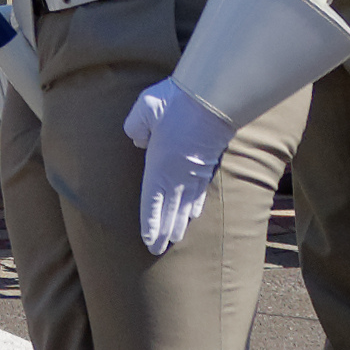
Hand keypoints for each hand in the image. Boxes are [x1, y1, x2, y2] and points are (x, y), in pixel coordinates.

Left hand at [121, 78, 233, 254]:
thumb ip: (136, 127)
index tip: (149, 243)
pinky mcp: (208, 166)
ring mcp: (194, 174)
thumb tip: (139, 139)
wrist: (213, 99)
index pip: (151, 205)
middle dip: (164, 232)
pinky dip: (195, 207)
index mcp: (158, 169)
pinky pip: (199, 193)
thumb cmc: (175, 104)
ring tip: (176, 238)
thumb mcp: (143, 111)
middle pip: (169, 212)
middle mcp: (177, 177)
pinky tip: (195, 214)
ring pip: (186, 206)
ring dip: (180, 223)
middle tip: (158, 250)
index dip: (150, 226)